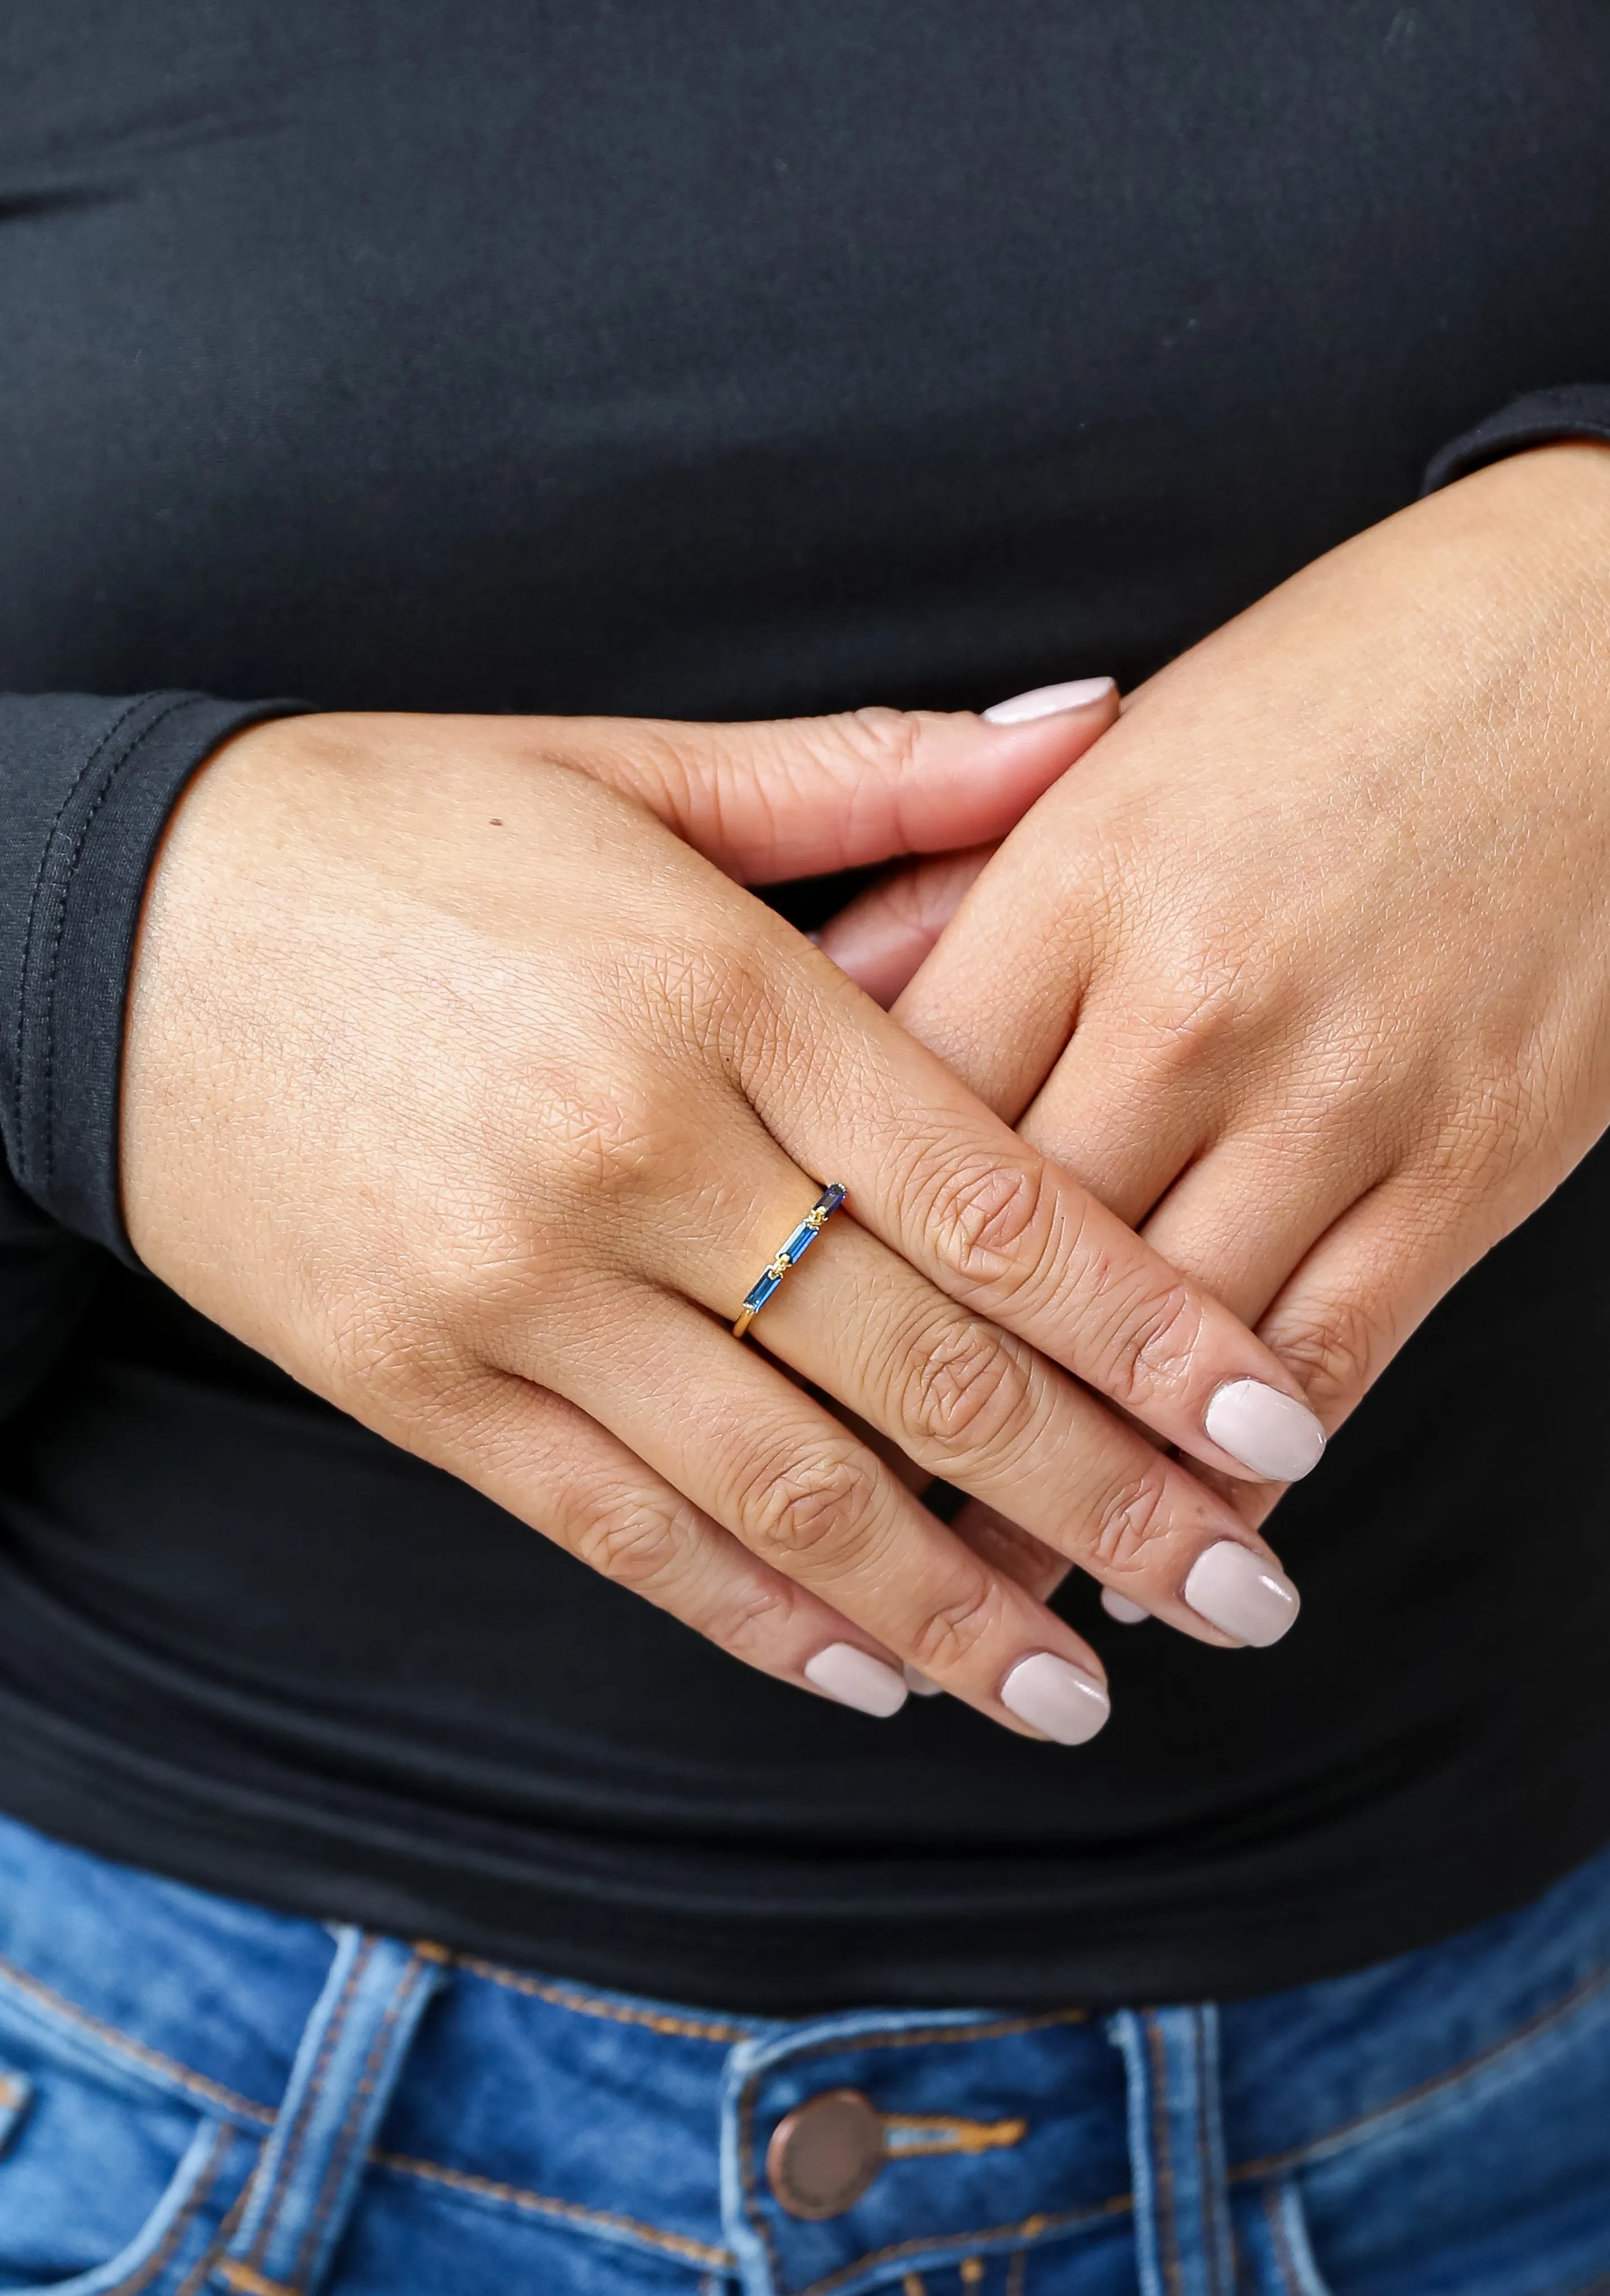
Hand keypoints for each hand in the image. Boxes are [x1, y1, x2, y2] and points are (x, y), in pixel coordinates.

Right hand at [122, 701, 1321, 1740]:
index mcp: (715, 993)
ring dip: (953, 1610)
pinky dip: (753, 1618)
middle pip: (921, 1369)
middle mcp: (632, 1156)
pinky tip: (868, 1676)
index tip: (1269, 1427)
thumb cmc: (384, 832)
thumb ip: (871, 777)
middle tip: (1243, 1598)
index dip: (1150, 1330)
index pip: (990, 1198)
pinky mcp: (420, 1387)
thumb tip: (1094, 722)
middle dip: (1106, 1502)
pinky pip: (619, 1533)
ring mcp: (517, 1291)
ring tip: (1081, 1694)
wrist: (95, 930)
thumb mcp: (623, 768)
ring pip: (783, 1490)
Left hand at [870, 443, 1609, 1601]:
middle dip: (909, 1429)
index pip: (897, 1123)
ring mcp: (1339, 1091)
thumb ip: (954, 893)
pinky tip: (1188, 1554)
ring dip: (1073, 1504)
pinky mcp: (1470, 1159)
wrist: (1607, 641)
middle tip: (828, 1558)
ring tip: (990, 1628)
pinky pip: (1330, 1353)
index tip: (744, 1387)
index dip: (810, 1272)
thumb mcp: (1120, 756)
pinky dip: (1249, 1476)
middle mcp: (1191, 1003)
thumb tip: (822, 1021)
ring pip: (1164, 1347)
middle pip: (1006, 1264)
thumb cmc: (1335, 690)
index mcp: (1073, 884)